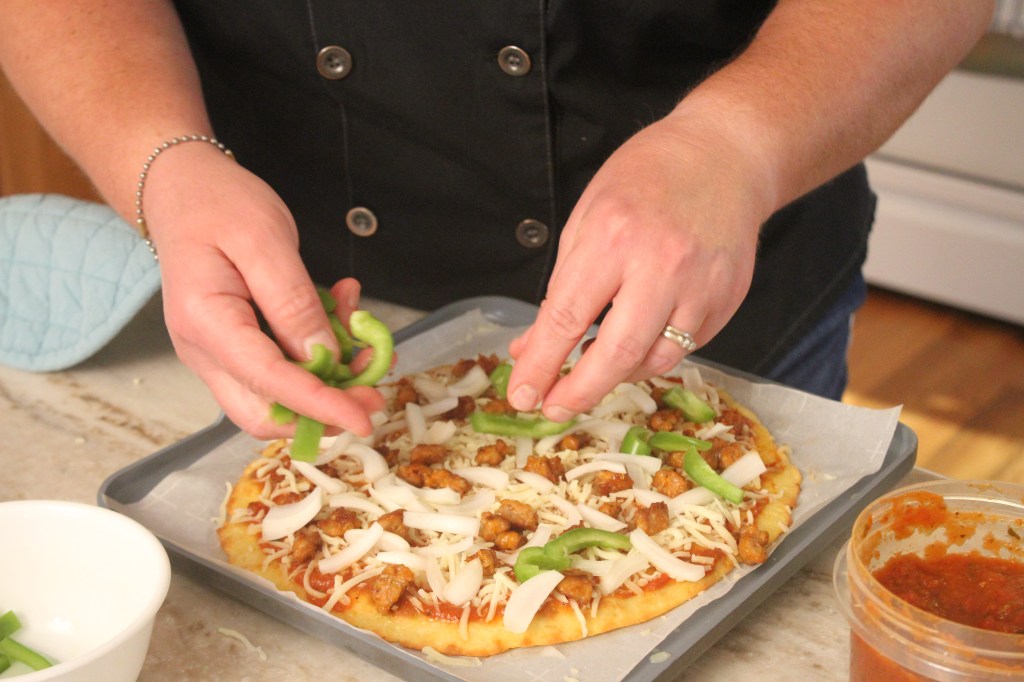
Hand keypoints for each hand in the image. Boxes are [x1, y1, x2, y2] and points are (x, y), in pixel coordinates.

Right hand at [143, 143, 383, 436]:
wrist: (181, 187)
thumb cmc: (217, 204)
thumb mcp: (265, 240)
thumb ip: (293, 302)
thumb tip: (323, 357)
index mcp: (206, 323)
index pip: (269, 382)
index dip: (320, 405)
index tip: (364, 419)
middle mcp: (205, 351)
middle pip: (265, 412)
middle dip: (324, 412)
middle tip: (373, 392)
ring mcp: (218, 353)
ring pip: (276, 397)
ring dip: (327, 383)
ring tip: (364, 340)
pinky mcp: (237, 346)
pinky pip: (280, 369)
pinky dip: (318, 355)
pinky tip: (343, 319)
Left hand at [507, 110, 772, 419]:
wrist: (725, 155)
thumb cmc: (647, 179)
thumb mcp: (588, 217)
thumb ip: (559, 286)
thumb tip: (531, 347)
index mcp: (612, 236)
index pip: (567, 317)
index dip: (541, 365)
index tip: (522, 394)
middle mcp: (660, 264)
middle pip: (617, 353)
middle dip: (579, 391)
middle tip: (555, 410)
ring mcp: (701, 284)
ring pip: (656, 359)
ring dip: (618, 376)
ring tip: (595, 370)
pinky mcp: (727, 298)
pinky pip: (685, 347)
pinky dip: (654, 355)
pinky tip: (637, 342)